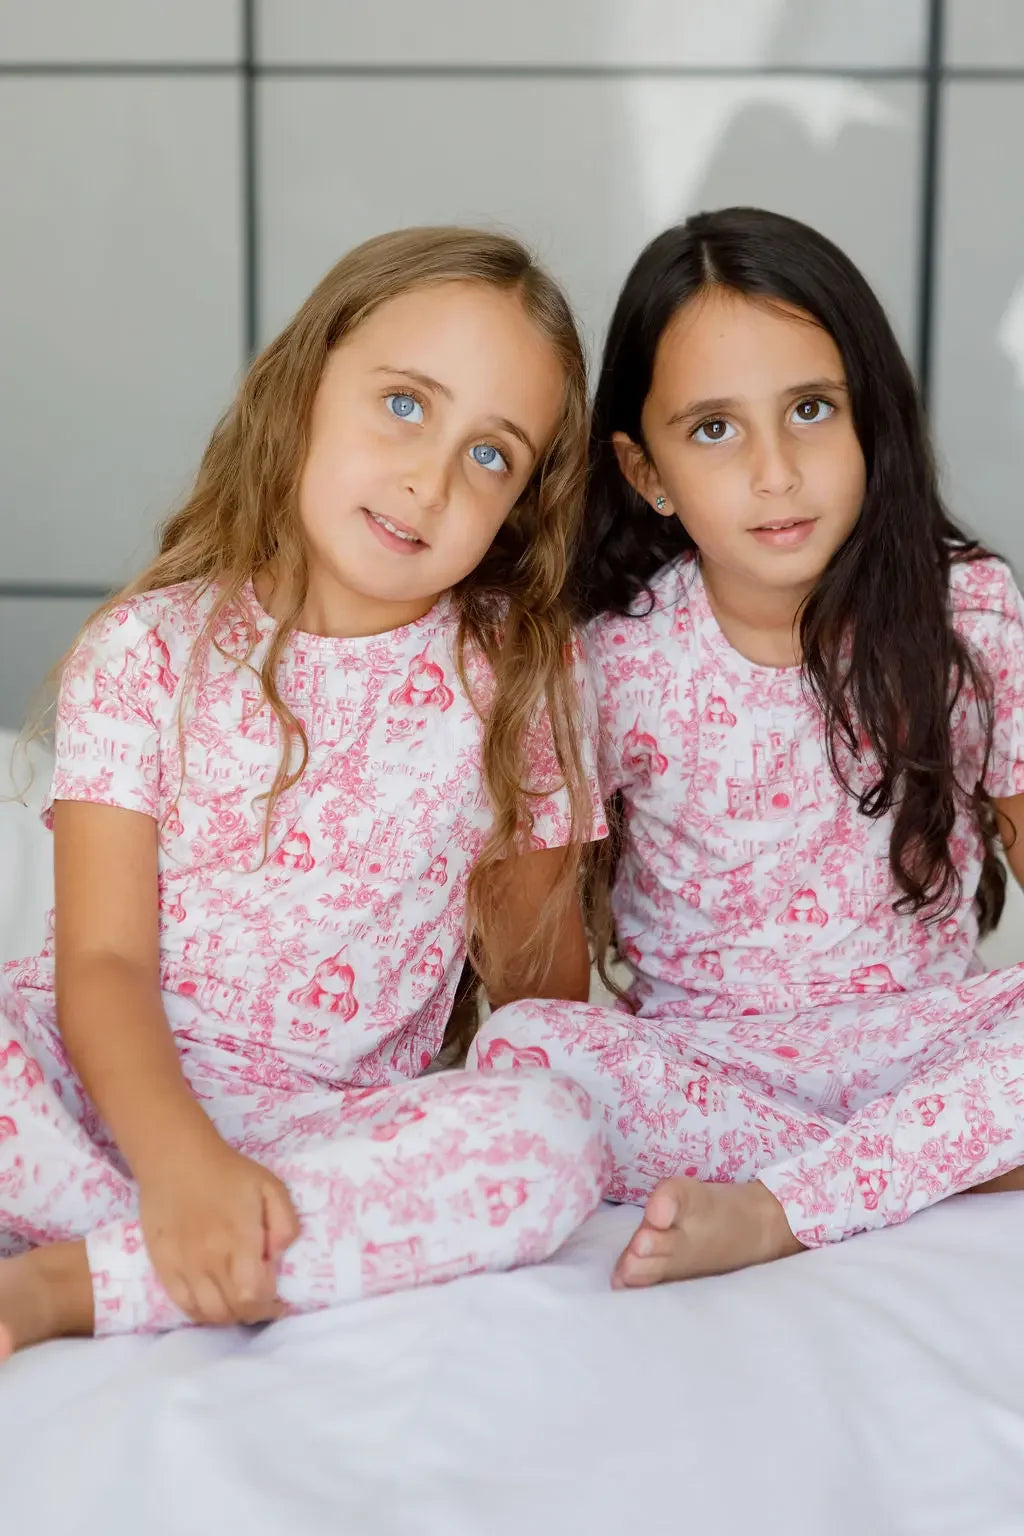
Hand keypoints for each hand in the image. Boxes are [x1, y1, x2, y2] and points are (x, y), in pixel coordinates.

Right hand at [137, 1130, 300, 1326]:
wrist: (177, 1160)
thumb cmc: (229, 1172)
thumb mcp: (270, 1186)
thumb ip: (285, 1222)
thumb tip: (279, 1256)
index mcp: (238, 1239)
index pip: (252, 1294)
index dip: (269, 1305)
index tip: (279, 1300)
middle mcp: (209, 1258)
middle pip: (231, 1309)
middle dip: (253, 1314)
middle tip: (263, 1305)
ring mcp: (183, 1265)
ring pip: (208, 1313)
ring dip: (229, 1317)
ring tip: (240, 1305)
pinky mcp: (163, 1266)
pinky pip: (183, 1305)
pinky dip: (202, 1313)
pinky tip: (214, 1304)